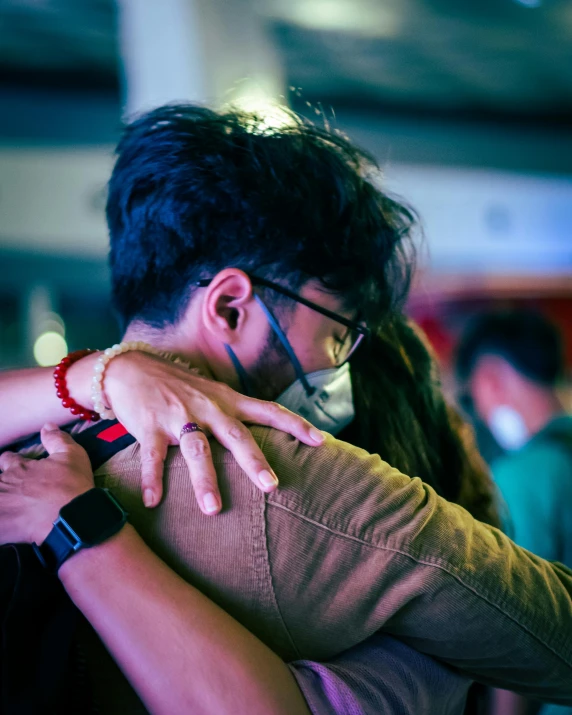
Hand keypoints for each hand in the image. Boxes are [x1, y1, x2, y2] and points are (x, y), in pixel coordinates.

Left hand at [0, 424, 93, 543]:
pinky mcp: (2, 527)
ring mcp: (2, 506)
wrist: (72, 518)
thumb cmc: (72, 485)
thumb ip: (57, 439)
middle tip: (15, 490)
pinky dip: (3, 524)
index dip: (11, 462)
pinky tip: (7, 525)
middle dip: (5, 484)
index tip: (15, 465)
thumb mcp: (72, 455)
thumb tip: (47, 425)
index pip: (7, 460)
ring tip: (9, 506)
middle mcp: (6, 484)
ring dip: (3, 501)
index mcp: (20, 468)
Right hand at [100, 351, 324, 513]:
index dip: (295, 424)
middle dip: (254, 461)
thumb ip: (235, 414)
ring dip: (204, 479)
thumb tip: (267, 434)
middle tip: (272, 487)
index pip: (268, 410)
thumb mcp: (212, 394)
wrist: (130, 367)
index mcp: (227, 400)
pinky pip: (151, 456)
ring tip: (213, 509)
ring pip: (195, 449)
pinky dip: (152, 479)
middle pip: (236, 435)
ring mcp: (177, 416)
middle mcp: (207, 407)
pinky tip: (153, 502)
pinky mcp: (148, 425)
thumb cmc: (177, 386)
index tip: (320, 441)